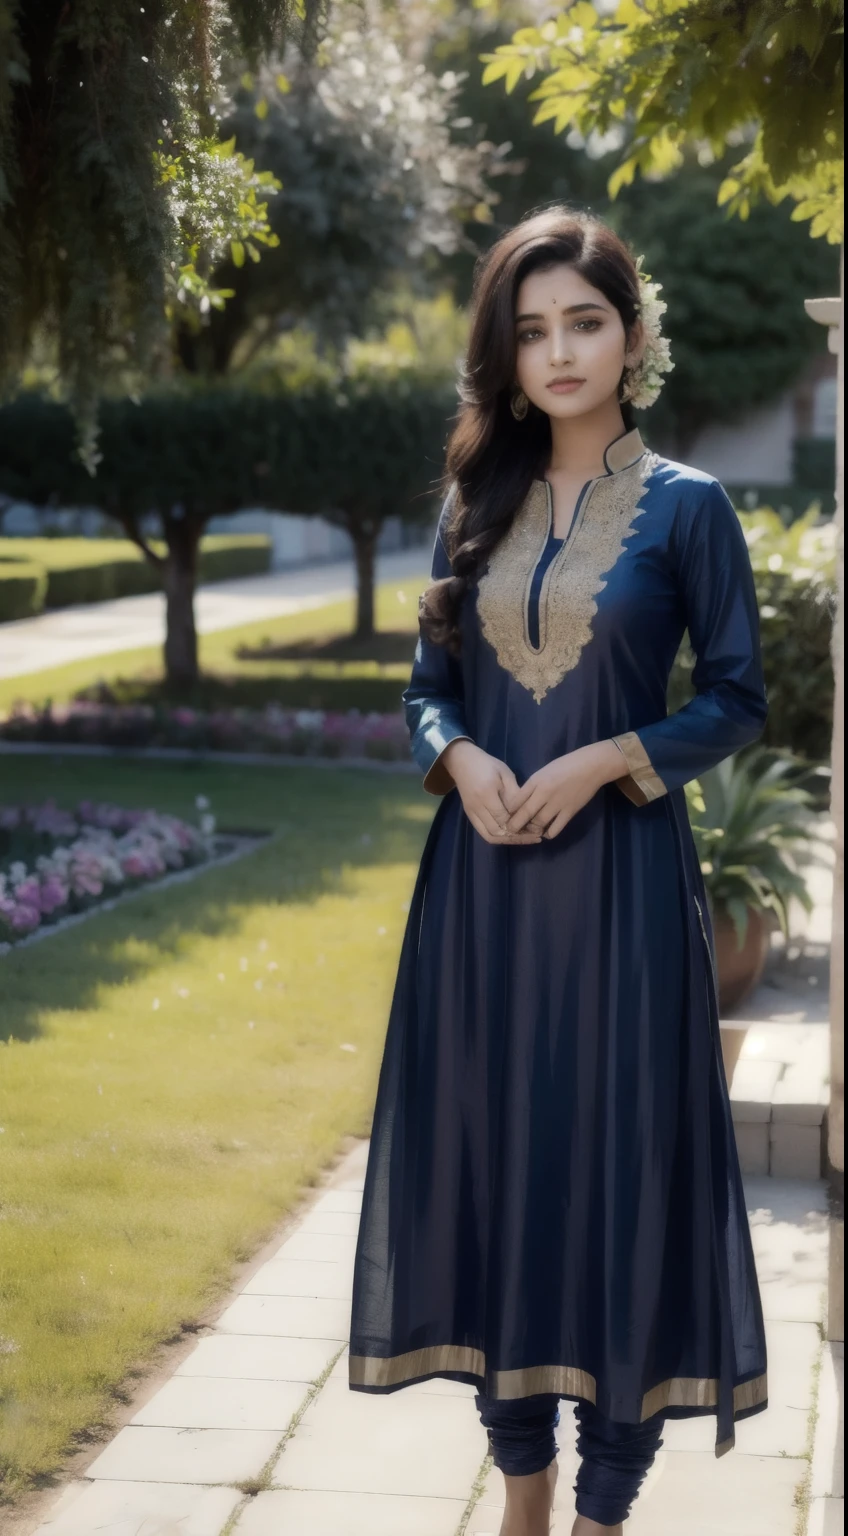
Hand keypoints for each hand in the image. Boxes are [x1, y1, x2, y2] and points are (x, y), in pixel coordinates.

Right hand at [442, 740, 543, 845]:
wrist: (462, 762)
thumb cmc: (487, 765)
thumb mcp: (505, 774)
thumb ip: (514, 794)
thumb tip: (525, 813)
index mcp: (486, 794)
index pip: (504, 818)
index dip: (520, 826)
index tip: (536, 829)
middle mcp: (477, 806)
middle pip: (497, 831)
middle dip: (517, 837)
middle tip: (534, 837)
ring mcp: (471, 813)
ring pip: (490, 836)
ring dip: (507, 840)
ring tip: (524, 839)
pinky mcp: (469, 815)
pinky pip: (483, 833)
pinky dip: (498, 837)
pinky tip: (510, 835)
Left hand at [500, 740, 625, 840]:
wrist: (590, 766)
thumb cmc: (564, 766)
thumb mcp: (543, 772)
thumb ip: (531, 786)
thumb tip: (520, 802)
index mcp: (536, 781)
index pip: (516, 800)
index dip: (508, 812)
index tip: (504, 818)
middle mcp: (544, 793)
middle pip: (525, 814)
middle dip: (515, 825)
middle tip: (511, 831)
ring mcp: (557, 804)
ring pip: (538, 823)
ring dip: (531, 830)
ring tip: (528, 831)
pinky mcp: (570, 812)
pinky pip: (555, 829)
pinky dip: (548, 834)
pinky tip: (545, 833)